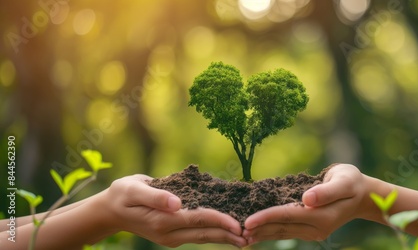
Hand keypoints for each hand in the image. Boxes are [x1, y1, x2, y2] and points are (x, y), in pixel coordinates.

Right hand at [96, 174, 246, 247]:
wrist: (110, 210)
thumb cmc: (122, 195)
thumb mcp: (134, 190)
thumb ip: (156, 195)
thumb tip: (177, 202)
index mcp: (162, 221)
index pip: (198, 221)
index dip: (220, 222)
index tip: (239, 224)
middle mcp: (169, 233)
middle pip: (206, 235)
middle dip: (229, 235)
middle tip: (253, 237)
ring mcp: (171, 237)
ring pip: (203, 238)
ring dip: (225, 238)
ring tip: (246, 238)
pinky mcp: (173, 234)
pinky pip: (197, 234)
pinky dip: (214, 233)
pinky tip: (227, 231)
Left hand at [243, 164, 371, 244]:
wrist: (362, 194)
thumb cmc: (352, 182)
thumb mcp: (344, 181)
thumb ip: (326, 191)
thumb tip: (307, 199)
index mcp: (322, 216)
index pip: (288, 216)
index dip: (267, 218)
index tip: (248, 221)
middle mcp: (317, 228)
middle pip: (281, 228)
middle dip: (259, 230)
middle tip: (236, 233)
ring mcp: (314, 231)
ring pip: (282, 233)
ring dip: (262, 234)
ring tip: (242, 237)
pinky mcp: (310, 229)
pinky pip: (287, 230)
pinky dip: (271, 230)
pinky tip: (258, 231)